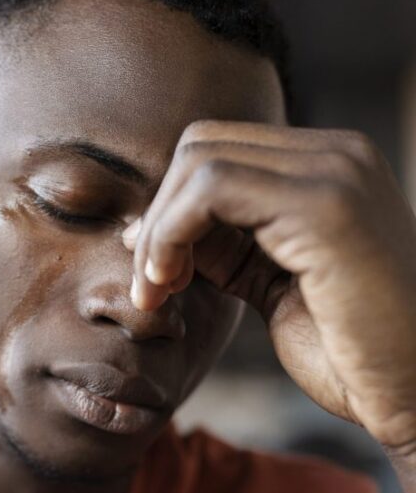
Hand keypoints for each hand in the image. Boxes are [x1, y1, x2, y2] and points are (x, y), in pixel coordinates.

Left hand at [124, 120, 415, 456]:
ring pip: (199, 162)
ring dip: (160, 228)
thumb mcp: (268, 280)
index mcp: (325, 165)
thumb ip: (222, 242)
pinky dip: (172, 233)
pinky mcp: (325, 205)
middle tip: (149, 279)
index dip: (170, 203)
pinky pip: (212, 191)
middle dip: (158, 213)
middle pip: (201, 146)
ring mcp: (335, 171)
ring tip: (157, 286)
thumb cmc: (348, 349)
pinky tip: (173, 279)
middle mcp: (335, 154)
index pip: (217, 150)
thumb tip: (148, 226)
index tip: (152, 261)